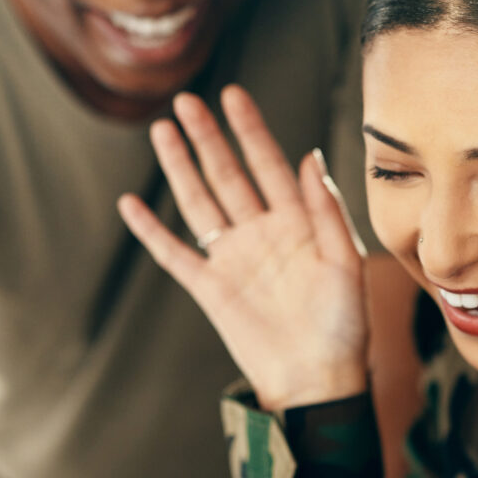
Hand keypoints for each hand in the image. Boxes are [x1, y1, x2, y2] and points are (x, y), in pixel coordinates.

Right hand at [117, 86, 367, 412]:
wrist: (317, 381)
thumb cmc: (343, 326)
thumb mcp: (346, 264)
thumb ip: (326, 211)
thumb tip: (309, 157)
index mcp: (297, 223)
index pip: (269, 164)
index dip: (250, 130)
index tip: (233, 96)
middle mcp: (261, 233)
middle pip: (227, 175)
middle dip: (207, 138)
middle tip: (187, 102)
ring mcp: (233, 259)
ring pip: (200, 202)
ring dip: (180, 168)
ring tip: (161, 132)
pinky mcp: (211, 289)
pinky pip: (175, 254)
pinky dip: (151, 230)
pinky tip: (131, 204)